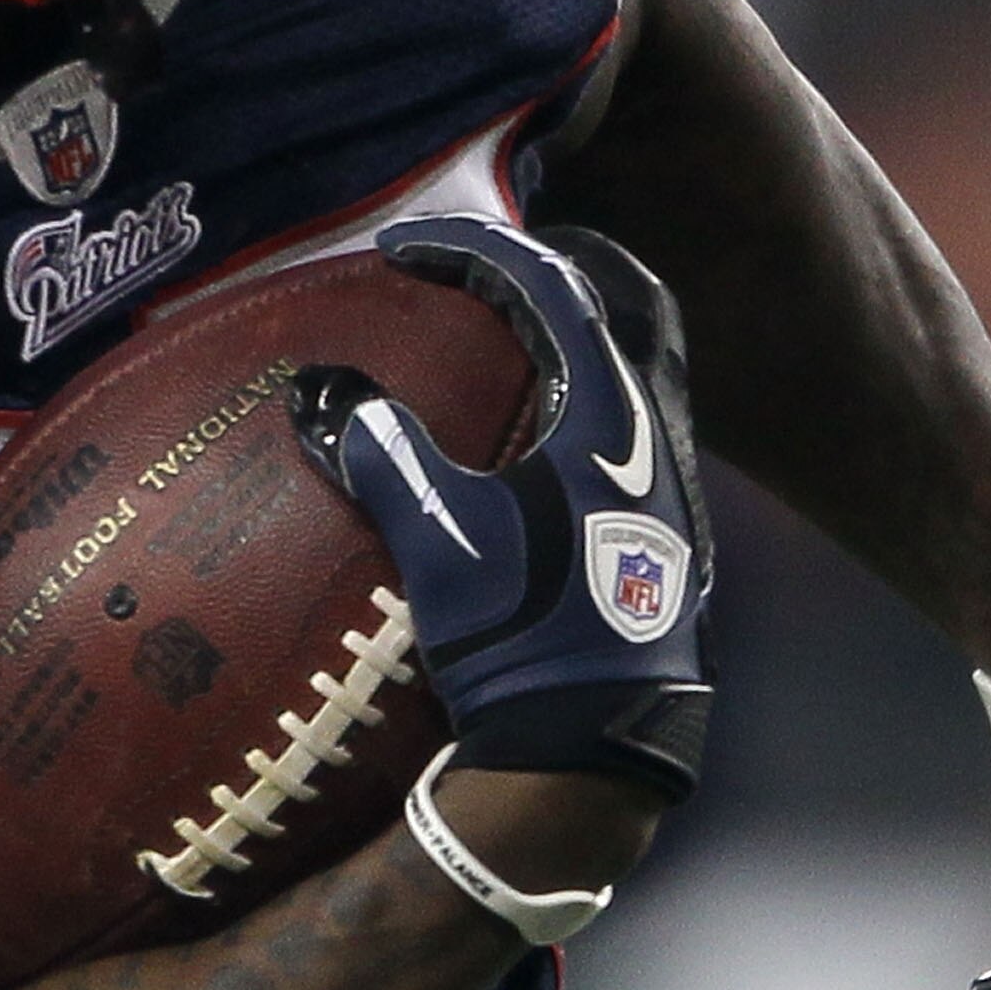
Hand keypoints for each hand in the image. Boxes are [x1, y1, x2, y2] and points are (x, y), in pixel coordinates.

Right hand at [293, 216, 714, 798]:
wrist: (595, 742)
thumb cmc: (523, 637)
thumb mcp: (440, 541)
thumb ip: (381, 453)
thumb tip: (317, 389)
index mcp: (609, 416)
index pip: (550, 288)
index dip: (474, 250)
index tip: (403, 247)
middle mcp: (657, 433)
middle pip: (628, 300)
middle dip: (561, 263)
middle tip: (489, 261)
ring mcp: (672, 480)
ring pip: (641, 360)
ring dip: (580, 327)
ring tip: (511, 329)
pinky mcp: (666, 525)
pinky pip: (634, 416)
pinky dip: (587, 386)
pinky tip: (537, 427)